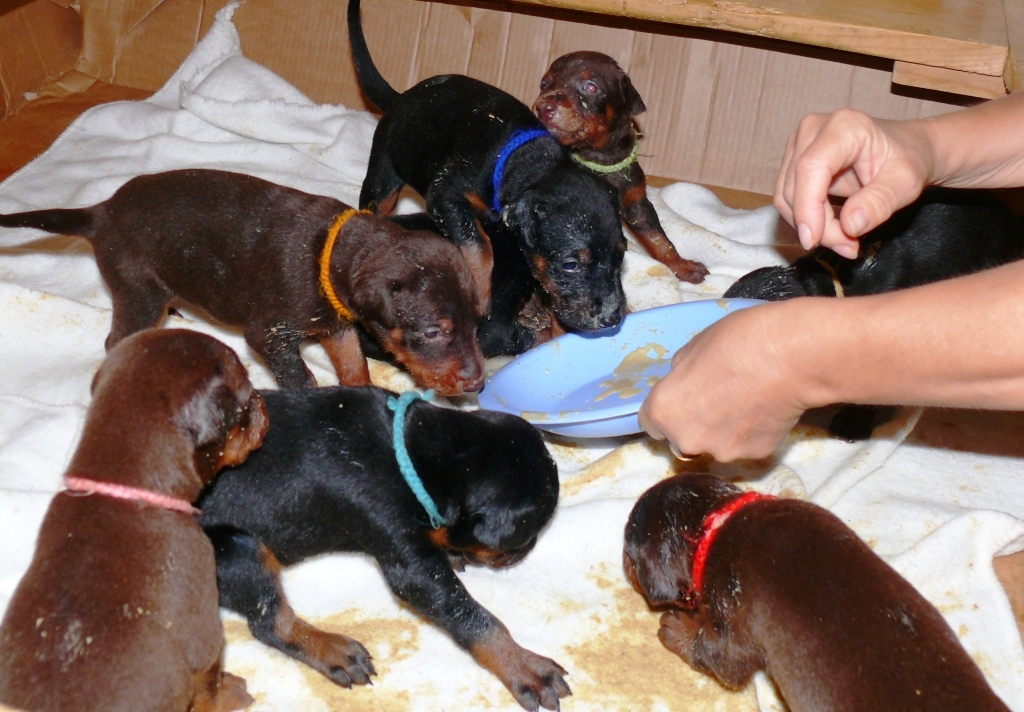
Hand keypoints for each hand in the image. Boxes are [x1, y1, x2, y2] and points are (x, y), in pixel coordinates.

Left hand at [639, 303, 809, 461]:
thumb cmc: (737, 341)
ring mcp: (722, 451)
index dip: (667, 409)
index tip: (682, 399)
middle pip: (682, 437)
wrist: (792, 356)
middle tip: (718, 397)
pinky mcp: (756, 455)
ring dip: (723, 430)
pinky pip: (746, 445)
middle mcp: (687, 439)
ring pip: (715, 444)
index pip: (650, 422)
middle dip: (694, 422)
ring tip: (747, 402)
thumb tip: (683, 380)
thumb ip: (681, 372)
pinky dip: (752, 433)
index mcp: (664, 411)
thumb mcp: (694, 346)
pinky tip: (765, 410)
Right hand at [774, 109, 932, 257]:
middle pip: (795, 187)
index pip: (811, 167)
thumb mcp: (906, 183)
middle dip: (817, 225)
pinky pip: (788, 198)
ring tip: (845, 239)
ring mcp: (799, 143)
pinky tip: (833, 227)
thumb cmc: (909, 160)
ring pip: (786, 197)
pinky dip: (807, 220)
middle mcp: (813, 129)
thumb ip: (880, 202)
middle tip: (848, 246)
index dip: (807, 207)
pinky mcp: (794, 159)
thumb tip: (849, 226)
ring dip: (811, 226)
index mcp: (844, 126)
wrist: (907, 149)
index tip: (814, 241)